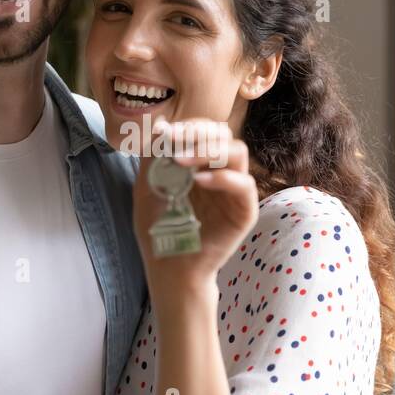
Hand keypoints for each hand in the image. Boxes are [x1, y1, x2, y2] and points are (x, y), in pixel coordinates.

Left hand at [133, 118, 257, 291]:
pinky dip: (223, 178)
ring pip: (238, 151)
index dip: (188, 126)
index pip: (204, 131)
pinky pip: (245, 185)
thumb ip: (154, 158)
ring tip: (182, 162)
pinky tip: (199, 182)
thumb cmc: (160, 230)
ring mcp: (234, 191)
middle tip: (174, 144)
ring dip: (209, 150)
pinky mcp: (244, 212)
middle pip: (224, 135)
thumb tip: (160, 125)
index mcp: (200, 165)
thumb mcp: (149, 188)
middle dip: (198, 133)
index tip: (166, 132)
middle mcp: (220, 173)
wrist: (170, 269)